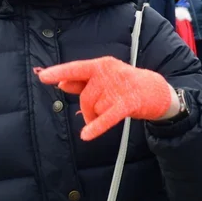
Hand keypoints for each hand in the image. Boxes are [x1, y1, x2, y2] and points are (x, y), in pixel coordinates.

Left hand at [36, 56, 177, 140]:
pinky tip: (87, 135)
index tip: (42, 76)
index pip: (77, 68)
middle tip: (98, 113)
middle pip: (85, 97)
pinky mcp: (129, 103)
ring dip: (99, 116)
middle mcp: (110, 73)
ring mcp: (120, 88)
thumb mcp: (105, 79)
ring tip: (112, 111)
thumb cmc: (127, 84)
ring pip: (96, 109)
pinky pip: (108, 117)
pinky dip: (97, 126)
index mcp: (102, 65)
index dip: (59, 72)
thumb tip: (61, 84)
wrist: (158, 92)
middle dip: (88, 109)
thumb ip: (82, 81)